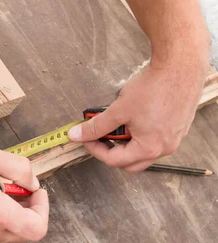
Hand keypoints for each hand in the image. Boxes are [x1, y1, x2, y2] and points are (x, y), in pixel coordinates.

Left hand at [68, 62, 206, 171]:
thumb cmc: (153, 87)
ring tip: (118, 124)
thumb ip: (96, 126)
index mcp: (149, 148)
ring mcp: (175, 139)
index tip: (86, 138)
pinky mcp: (180, 127)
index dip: (95, 149)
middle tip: (100, 137)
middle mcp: (165, 149)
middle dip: (112, 152)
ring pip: (144, 152)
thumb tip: (76, 135)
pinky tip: (135, 118)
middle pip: (130, 163)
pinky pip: (157, 140)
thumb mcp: (118, 110)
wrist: (180, 66)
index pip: (114, 160)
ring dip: (127, 143)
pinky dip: (141, 135)